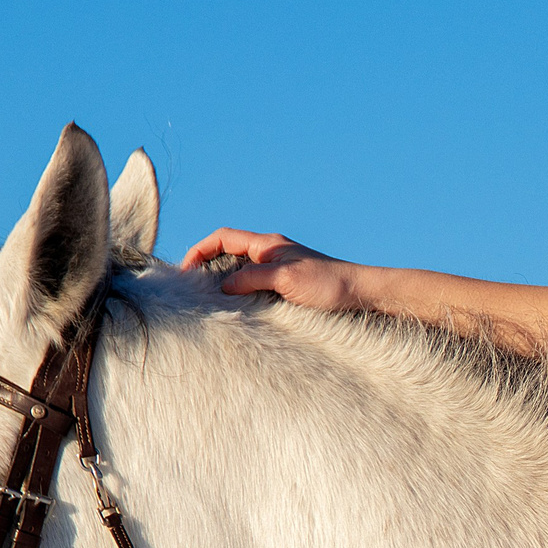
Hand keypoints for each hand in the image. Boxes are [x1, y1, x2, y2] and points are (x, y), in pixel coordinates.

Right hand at [178, 228, 363, 310]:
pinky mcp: (288, 284)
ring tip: (212, 303)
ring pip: (241, 271)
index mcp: (268, 244)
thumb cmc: (329, 283)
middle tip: (194, 291)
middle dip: (208, 267)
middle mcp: (271, 252)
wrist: (362, 292)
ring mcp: (280, 268)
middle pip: (229, 253)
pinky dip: (242, 293)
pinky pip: (256, 284)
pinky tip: (240, 310)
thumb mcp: (287, 280)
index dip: (200, 250)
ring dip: (225, 283)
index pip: (223, 237)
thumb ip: (253, 278)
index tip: (185, 271)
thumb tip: (223, 285)